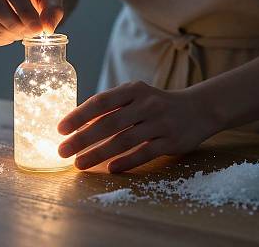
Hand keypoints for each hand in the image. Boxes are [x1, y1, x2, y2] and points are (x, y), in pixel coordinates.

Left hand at [57, 81, 218, 172]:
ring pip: (124, 140)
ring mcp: (159, 123)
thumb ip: (112, 104)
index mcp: (134, 90)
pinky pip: (144, 153)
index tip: (60, 128)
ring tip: (79, 164)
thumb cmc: (156, 103)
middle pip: (109, 123)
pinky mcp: (170, 141)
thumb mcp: (137, 95)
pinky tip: (110, 169)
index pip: (101, 101)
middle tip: (62, 150)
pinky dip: (126, 162)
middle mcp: (146, 104)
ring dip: (99, 153)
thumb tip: (79, 122)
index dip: (79, 115)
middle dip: (82, 138)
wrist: (198, 109)